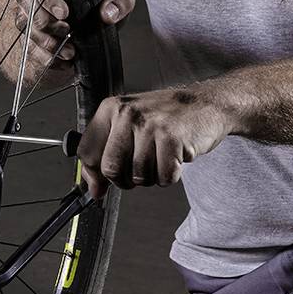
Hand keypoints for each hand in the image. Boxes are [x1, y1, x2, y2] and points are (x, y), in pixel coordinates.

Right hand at [0, 0, 136, 86]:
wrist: (95, 18)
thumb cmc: (102, 3)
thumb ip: (119, 2)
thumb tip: (108, 14)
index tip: (64, 13)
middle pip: (28, 6)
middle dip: (47, 23)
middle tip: (67, 32)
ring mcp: (29, 15)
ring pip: (25, 27)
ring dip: (46, 43)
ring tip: (69, 52)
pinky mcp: (31, 36)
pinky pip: (28, 48)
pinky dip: (45, 58)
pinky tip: (64, 62)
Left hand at [76, 85, 233, 198]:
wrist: (206, 104)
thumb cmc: (166, 117)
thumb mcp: (129, 126)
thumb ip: (107, 154)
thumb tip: (93, 189)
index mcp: (111, 109)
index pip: (86, 151)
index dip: (93, 176)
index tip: (100, 186)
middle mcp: (127, 114)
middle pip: (110, 169)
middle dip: (125, 180)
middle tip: (140, 169)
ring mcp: (149, 126)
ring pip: (138, 177)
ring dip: (152, 176)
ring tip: (160, 156)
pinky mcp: (172, 139)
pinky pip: (163, 177)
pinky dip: (170, 175)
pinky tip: (174, 157)